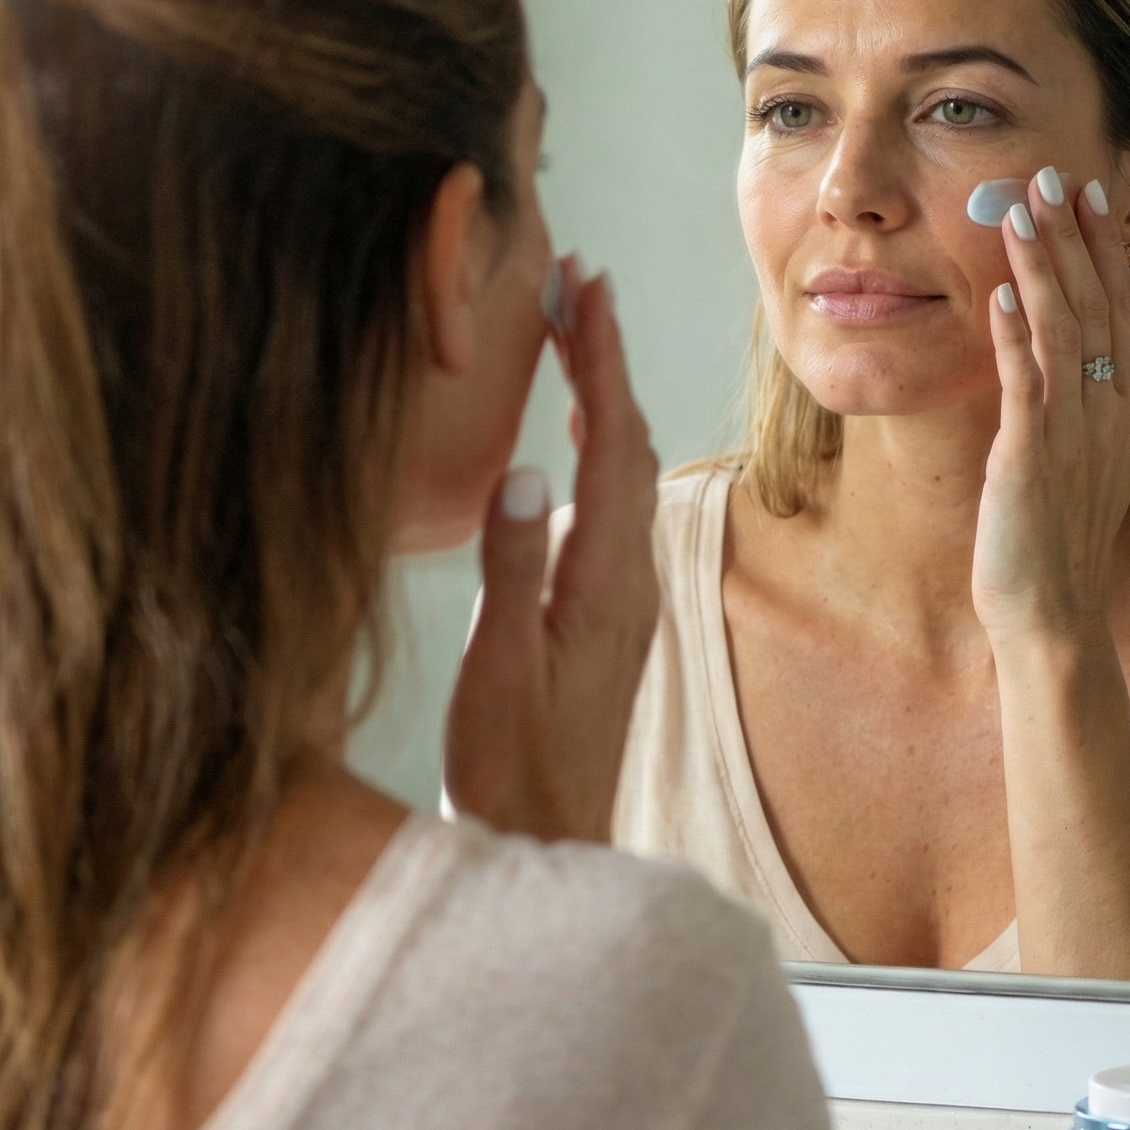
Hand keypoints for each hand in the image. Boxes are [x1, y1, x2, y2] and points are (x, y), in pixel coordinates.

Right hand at [443, 266, 659, 840]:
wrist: (545, 844)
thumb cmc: (513, 770)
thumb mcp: (500, 669)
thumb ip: (515, 569)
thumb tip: (529, 468)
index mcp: (603, 582)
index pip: (612, 445)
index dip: (600, 360)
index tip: (585, 288)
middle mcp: (625, 580)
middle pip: (628, 443)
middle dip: (605, 356)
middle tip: (576, 284)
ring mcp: (619, 596)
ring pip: (624, 470)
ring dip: (604, 394)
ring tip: (575, 333)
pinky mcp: (602, 614)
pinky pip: (612, 504)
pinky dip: (598, 446)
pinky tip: (579, 434)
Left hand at [972, 166, 1129, 644]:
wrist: (1053, 614)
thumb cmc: (1065, 538)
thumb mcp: (1107, 457)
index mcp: (1120, 406)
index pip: (1120, 307)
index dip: (1105, 248)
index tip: (1089, 193)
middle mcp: (1104, 411)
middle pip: (1096, 305)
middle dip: (1073, 237)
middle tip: (1051, 174)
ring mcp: (1070, 433)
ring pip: (1063, 330)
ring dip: (1043, 266)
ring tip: (1018, 209)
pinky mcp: (1029, 458)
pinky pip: (1026, 383)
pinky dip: (1016, 334)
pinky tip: (1002, 290)